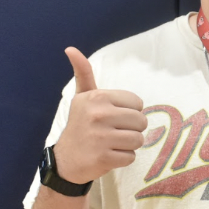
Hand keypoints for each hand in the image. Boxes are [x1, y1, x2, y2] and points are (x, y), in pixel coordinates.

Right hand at [51, 48, 146, 184]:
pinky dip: (123, 158)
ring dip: (129, 144)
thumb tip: (71, 49)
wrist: (67, 159)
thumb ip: (84, 74)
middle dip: (132, 128)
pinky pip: (131, 156)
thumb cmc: (81, 124)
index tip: (112, 116)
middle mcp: (98, 114)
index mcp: (97, 97)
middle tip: (113, 132)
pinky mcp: (104, 157)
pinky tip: (108, 155)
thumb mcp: (82, 97)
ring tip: (112, 143)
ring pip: (139, 139)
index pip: (138, 103)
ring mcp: (100, 137)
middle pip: (141, 121)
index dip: (129, 112)